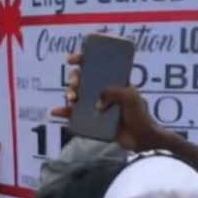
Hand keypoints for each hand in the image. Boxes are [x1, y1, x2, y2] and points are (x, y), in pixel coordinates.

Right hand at [50, 53, 167, 151]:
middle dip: (74, 79)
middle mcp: (101, 90)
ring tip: (72, 99)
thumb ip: (114, 92)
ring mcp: (95, 104)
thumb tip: (97, 98)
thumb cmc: (140, 115)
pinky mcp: (90, 119)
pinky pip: (72, 114)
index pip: (96, 65)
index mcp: (113, 80)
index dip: (82, 59)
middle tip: (76, 85)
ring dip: (69, 93)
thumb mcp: (131, 97)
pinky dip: (63, 112)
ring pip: (76, 94)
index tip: (72, 59)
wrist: (140, 139)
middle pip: (81, 79)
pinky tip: (56, 111)